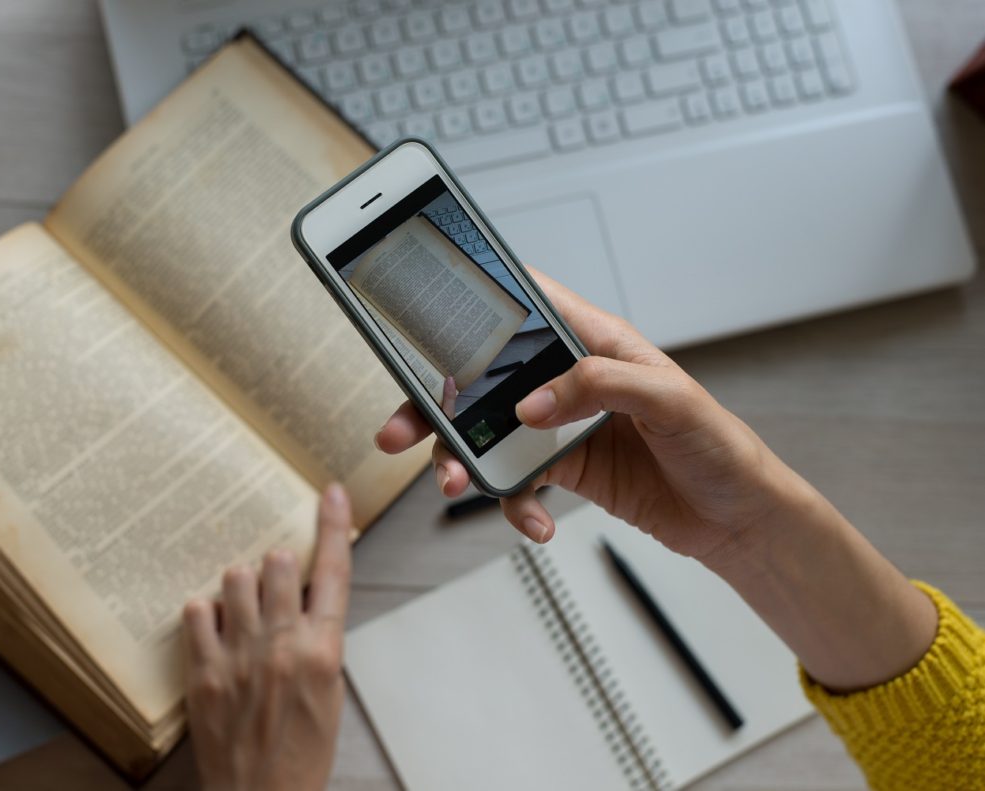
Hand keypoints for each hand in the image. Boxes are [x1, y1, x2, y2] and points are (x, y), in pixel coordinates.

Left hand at [182, 484, 352, 790]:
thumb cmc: (303, 750)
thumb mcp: (329, 690)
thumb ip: (319, 638)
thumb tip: (305, 596)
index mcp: (323, 651)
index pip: (333, 573)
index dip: (332, 526)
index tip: (330, 493)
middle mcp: (282, 646)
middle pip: (277, 564)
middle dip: (278, 565)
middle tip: (276, 582)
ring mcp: (239, 657)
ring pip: (237, 578)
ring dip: (243, 584)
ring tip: (244, 608)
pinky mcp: (203, 672)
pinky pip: (197, 611)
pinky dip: (206, 611)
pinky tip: (214, 626)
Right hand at [376, 269, 809, 566]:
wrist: (736, 519)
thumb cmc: (720, 447)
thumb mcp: (672, 401)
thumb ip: (600, 386)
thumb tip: (533, 403)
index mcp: (595, 341)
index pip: (526, 302)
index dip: (476, 300)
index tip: (426, 314)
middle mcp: (568, 379)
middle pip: (483, 378)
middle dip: (436, 403)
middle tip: (400, 429)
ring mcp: (559, 425)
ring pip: (487, 433)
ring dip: (461, 460)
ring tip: (454, 486)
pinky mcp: (561, 468)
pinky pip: (515, 481)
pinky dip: (514, 503)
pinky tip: (536, 521)